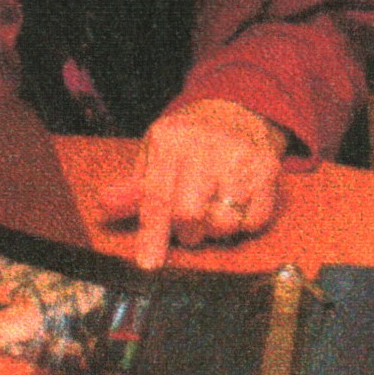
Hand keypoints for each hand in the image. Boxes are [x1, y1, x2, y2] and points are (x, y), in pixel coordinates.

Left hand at [96, 99, 286, 268]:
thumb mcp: (155, 153)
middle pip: (190, 214)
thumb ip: (133, 187)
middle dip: (186, 232)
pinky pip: (253, 221)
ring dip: (214, 230)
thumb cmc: (189, 141)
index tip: (148, 264)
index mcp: (170, 140)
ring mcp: (240, 157)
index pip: (157, 197)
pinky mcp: (268, 169)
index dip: (152, 235)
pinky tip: (236, 205)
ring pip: (224, 222)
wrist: (239, 110)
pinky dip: (242, 223)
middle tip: (188, 226)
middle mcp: (206, 147)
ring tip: (212, 212)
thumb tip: (105, 206)